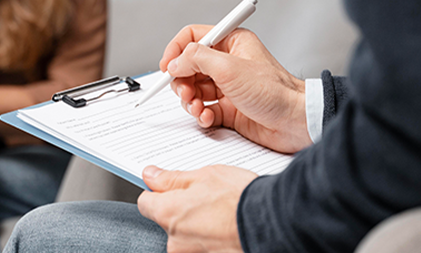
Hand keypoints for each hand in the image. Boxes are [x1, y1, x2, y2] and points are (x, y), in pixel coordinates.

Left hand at [138, 165, 256, 252]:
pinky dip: (212, 236)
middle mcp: (177, 242)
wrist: (274, 223)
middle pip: (168, 221)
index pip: (146, 202)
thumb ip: (172, 178)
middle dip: (182, 208)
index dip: (156, 190)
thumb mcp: (205, 175)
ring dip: (199, 223)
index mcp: (169, 214)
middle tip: (206, 194)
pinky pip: (204, 245)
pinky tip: (228, 224)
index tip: (167, 184)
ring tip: (222, 210)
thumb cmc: (241, 198)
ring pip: (188, 235)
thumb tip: (150, 175)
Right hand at [160, 25, 311, 153]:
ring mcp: (227, 86)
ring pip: (193, 90)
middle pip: (189, 66)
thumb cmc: (274, 91)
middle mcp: (227, 63)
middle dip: (182, 81)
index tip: (166, 67)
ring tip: (198, 108)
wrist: (295, 121)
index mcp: (231, 43)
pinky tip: (207, 117)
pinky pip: (204, 109)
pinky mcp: (229, 109)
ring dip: (190, 101)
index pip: (193, 37)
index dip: (176, 50)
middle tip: (184, 93)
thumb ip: (197, 59)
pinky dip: (201, 114)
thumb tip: (175, 62)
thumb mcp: (229, 68)